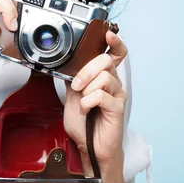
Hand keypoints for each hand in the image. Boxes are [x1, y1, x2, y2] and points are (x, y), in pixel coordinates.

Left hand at [63, 30, 128, 170]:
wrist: (88, 148)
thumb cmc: (83, 124)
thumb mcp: (71, 96)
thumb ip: (72, 79)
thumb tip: (65, 64)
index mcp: (104, 78)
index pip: (116, 54)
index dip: (115, 42)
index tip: (107, 34)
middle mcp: (114, 84)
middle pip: (106, 61)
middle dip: (86, 71)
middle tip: (76, 86)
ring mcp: (117, 95)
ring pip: (103, 77)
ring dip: (86, 89)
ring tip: (82, 102)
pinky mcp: (118, 108)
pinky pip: (101, 95)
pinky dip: (88, 101)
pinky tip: (86, 109)